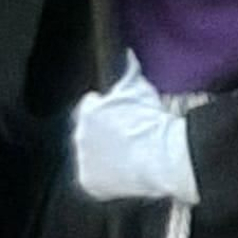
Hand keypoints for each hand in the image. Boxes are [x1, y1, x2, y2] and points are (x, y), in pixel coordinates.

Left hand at [74, 58, 197, 205]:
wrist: (159, 156)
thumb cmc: (150, 120)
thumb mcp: (139, 89)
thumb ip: (129, 70)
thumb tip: (127, 54)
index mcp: (87, 112)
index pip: (89, 106)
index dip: (104, 107)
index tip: (118, 112)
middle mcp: (78, 136)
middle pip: (86, 130)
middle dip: (100, 130)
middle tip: (123, 132)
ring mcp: (83, 162)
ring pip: (89, 154)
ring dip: (101, 152)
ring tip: (125, 151)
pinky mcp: (89, 183)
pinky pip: (93, 176)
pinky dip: (103, 173)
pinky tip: (121, 168)